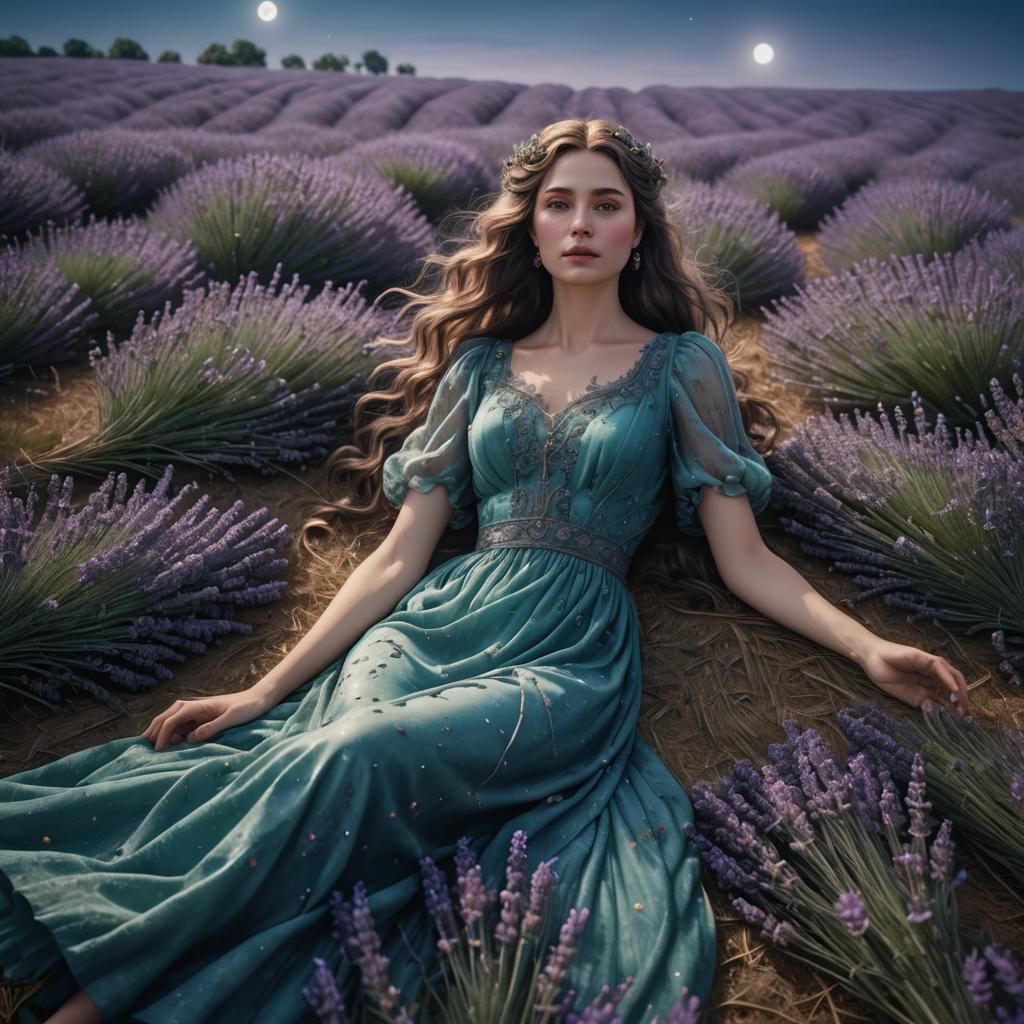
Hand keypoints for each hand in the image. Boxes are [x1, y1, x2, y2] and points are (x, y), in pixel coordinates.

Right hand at [141, 690, 272, 750]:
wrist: (258, 699)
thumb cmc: (247, 707)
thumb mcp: (231, 718)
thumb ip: (212, 728)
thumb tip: (189, 740)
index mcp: (197, 706)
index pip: (172, 720)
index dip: (162, 735)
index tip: (158, 751)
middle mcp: (191, 707)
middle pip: (164, 718)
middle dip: (153, 732)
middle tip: (144, 750)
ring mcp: (194, 712)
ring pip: (169, 722)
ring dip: (160, 733)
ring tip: (152, 750)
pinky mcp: (199, 718)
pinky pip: (180, 726)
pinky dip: (171, 735)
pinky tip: (170, 745)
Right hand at [856, 639, 970, 716]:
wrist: (869, 658)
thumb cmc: (884, 674)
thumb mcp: (905, 694)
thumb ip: (919, 701)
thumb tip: (933, 711)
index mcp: (928, 681)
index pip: (948, 692)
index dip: (956, 704)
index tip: (960, 718)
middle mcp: (931, 672)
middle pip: (954, 684)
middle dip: (962, 699)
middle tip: (964, 714)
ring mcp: (928, 663)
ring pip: (952, 675)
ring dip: (959, 690)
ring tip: (961, 704)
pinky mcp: (923, 656)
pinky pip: (940, 667)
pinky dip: (948, 678)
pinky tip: (953, 690)